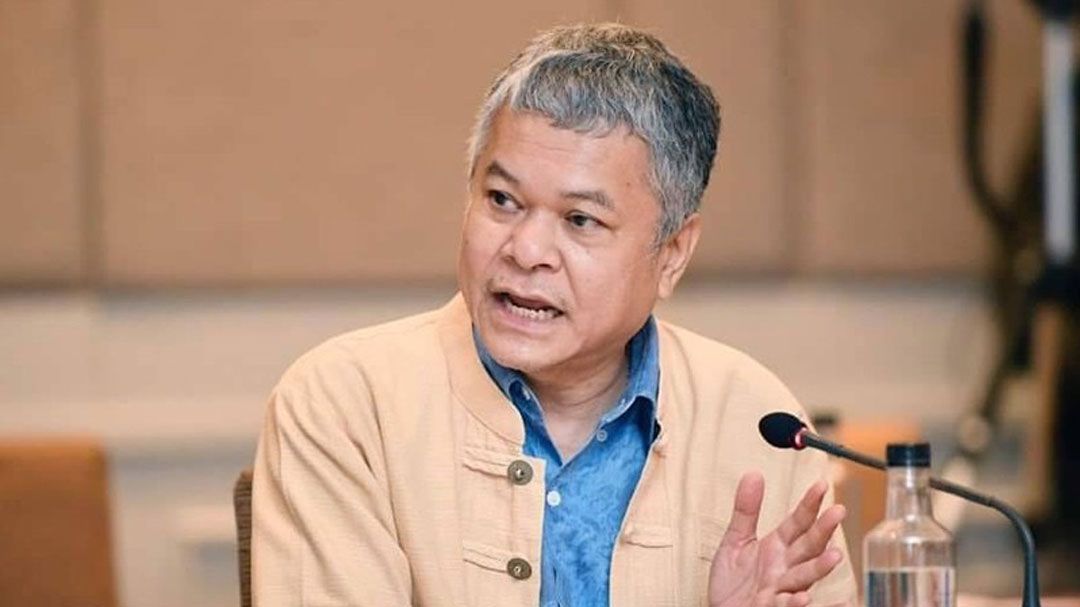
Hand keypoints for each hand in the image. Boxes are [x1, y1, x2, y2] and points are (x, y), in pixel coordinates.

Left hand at [707, 472, 845, 606]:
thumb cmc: (734, 581)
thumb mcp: (736, 540)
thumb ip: (746, 510)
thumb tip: (753, 474)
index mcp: (779, 547)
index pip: (799, 522)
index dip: (809, 504)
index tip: (821, 484)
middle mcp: (786, 567)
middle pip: (809, 546)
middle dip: (824, 530)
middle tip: (839, 511)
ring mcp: (782, 589)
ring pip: (804, 576)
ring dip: (820, 567)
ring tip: (834, 556)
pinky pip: (786, 606)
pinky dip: (796, 603)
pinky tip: (804, 598)